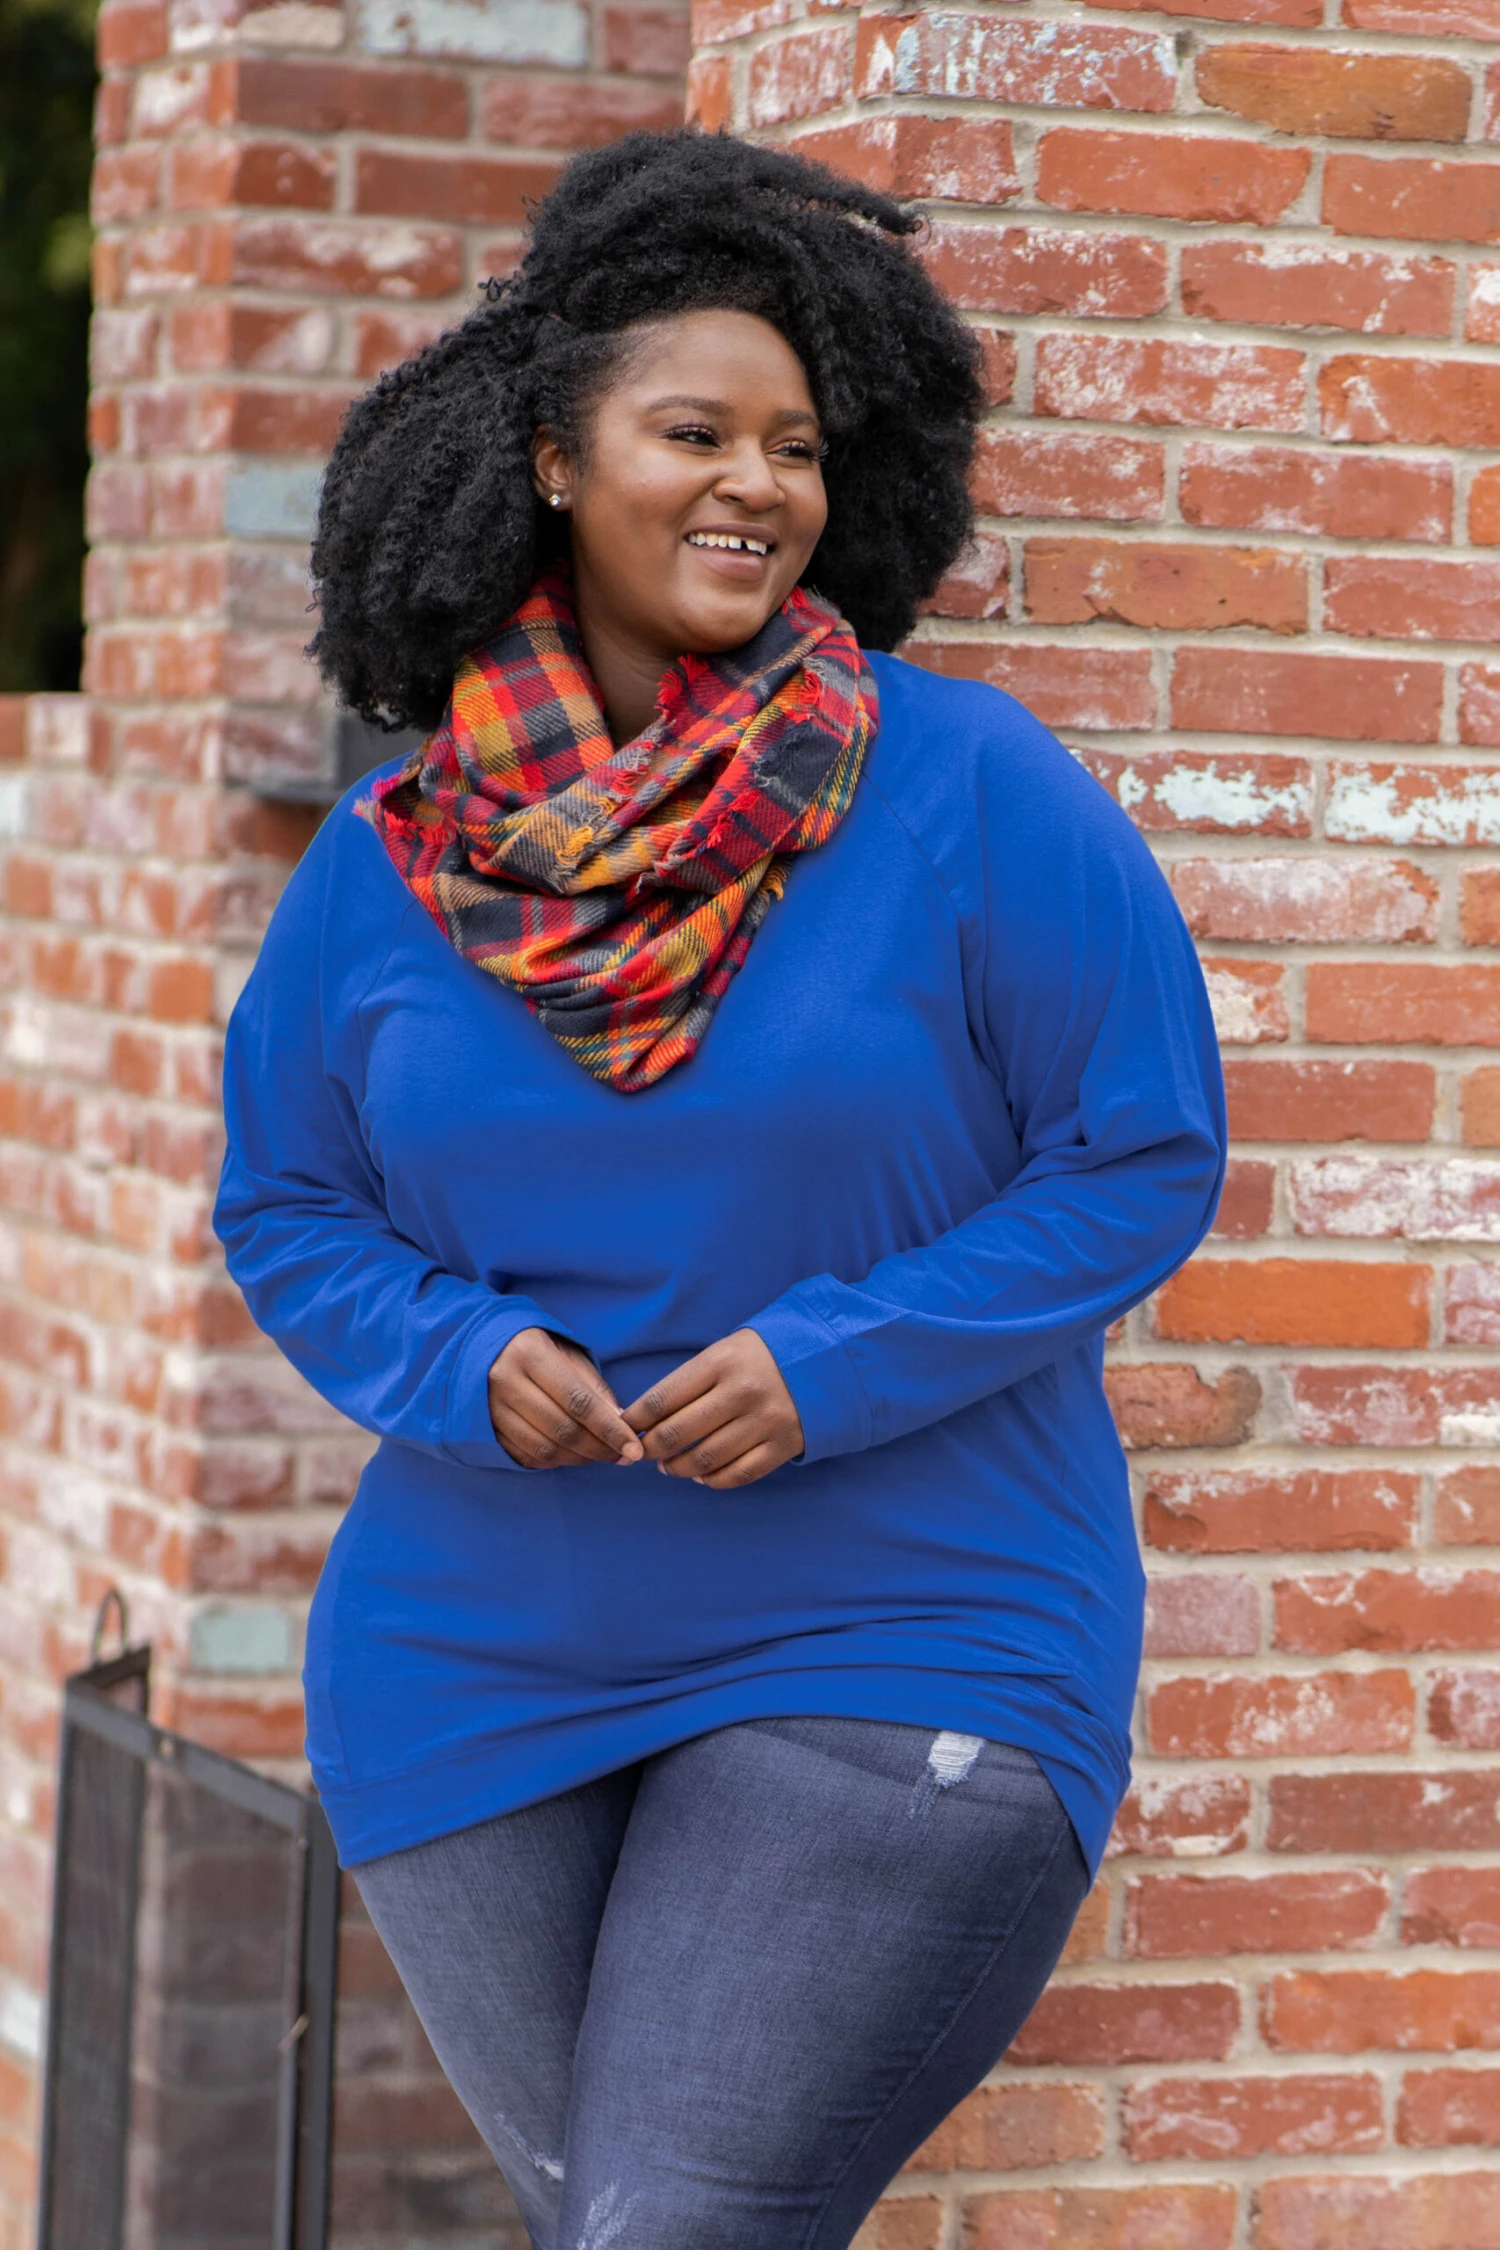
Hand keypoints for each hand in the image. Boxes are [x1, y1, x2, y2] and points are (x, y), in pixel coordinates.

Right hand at [488, 1329, 644, 1469]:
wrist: (484, 1347)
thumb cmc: (537, 1348)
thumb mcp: (568, 1354)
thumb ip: (594, 1387)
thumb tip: (620, 1423)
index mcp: (529, 1354)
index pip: (579, 1401)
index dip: (610, 1429)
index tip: (633, 1448)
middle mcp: (505, 1381)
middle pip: (562, 1429)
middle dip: (599, 1448)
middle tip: (623, 1456)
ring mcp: (490, 1408)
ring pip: (545, 1448)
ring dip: (579, 1458)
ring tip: (600, 1455)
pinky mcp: (485, 1429)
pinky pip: (526, 1456)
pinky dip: (555, 1461)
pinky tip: (572, 1454)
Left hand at [622, 1330, 803, 1490]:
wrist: (827, 1358)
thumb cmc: (762, 1355)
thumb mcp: (725, 1351)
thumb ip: (689, 1380)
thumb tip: (644, 1418)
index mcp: (721, 1362)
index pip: (662, 1398)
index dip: (635, 1419)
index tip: (623, 1428)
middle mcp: (741, 1392)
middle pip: (678, 1432)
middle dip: (650, 1448)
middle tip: (642, 1451)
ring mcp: (764, 1421)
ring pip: (704, 1459)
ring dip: (677, 1468)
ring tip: (668, 1466)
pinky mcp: (783, 1445)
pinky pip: (738, 1474)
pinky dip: (713, 1480)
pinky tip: (701, 1475)